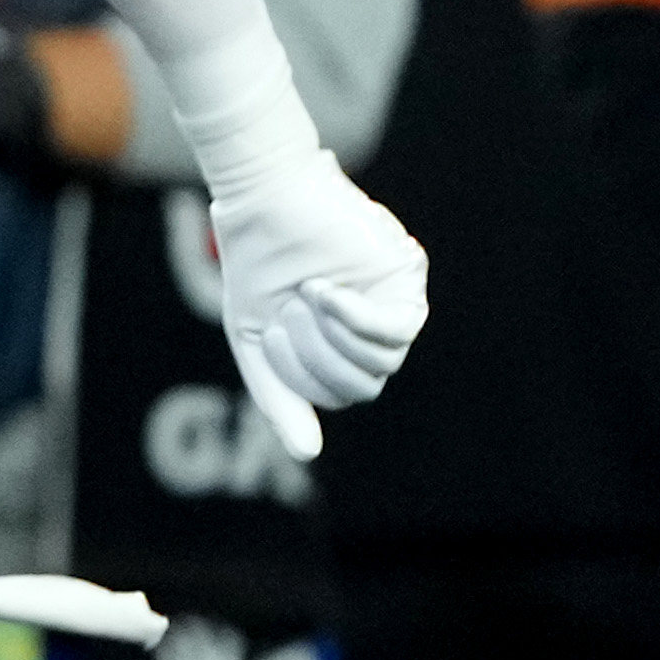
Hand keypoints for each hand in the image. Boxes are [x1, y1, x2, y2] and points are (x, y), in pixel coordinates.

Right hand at [200, 151, 425, 464]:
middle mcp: (370, 330)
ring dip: (333, 335)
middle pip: (362, 386)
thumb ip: (279, 399)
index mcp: (338, 348)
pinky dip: (355, 317)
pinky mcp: (404, 277)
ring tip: (308, 293)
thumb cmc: (257, 265)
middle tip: (291, 310)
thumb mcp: (256, 344)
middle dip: (316, 356)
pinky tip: (327, 290)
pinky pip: (396, 330)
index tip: (276, 326)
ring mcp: (390, 303)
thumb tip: (308, 455)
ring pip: (381, 363)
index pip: (336, 395)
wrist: (263, 205)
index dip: (300, 373)